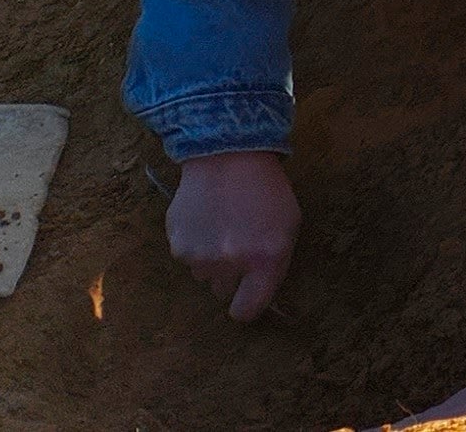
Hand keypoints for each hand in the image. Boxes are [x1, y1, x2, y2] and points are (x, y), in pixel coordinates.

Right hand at [168, 150, 297, 321]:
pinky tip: (206, 219)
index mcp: (265, 261)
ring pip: (204, 275)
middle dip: (231, 278)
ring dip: (212, 260)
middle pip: (223, 292)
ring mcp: (200, 256)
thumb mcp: (289, 225)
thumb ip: (274, 262)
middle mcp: (230, 264)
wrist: (228, 155)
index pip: (247, 309)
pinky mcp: (176, 245)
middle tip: (238, 248)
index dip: (246, 308)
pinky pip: (187, 258)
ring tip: (223, 226)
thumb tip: (257, 292)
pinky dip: (195, 245)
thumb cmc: (267, 190)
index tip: (245, 301)